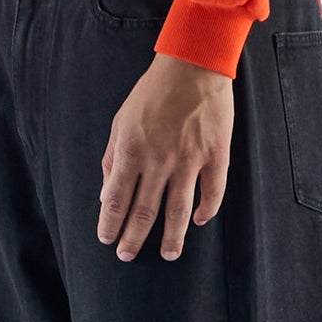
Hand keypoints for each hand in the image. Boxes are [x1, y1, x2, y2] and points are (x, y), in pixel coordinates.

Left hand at [98, 53, 233, 261]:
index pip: (115, 199)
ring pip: (178, 210)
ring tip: (167, 255)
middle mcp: (159, 161)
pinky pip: (213, 191)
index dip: (109, 224)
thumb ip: (112, 158)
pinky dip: (207, 209)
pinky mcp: (215, 154)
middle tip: (127, 256)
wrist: (192, 65)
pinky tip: (200, 221)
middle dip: (133, 238)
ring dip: (172, 237)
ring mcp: (189, 160)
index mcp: (131, 151)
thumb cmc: (152, 92)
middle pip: (144, 212)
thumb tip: (106, 192)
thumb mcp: (121, 121)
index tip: (106, 239)